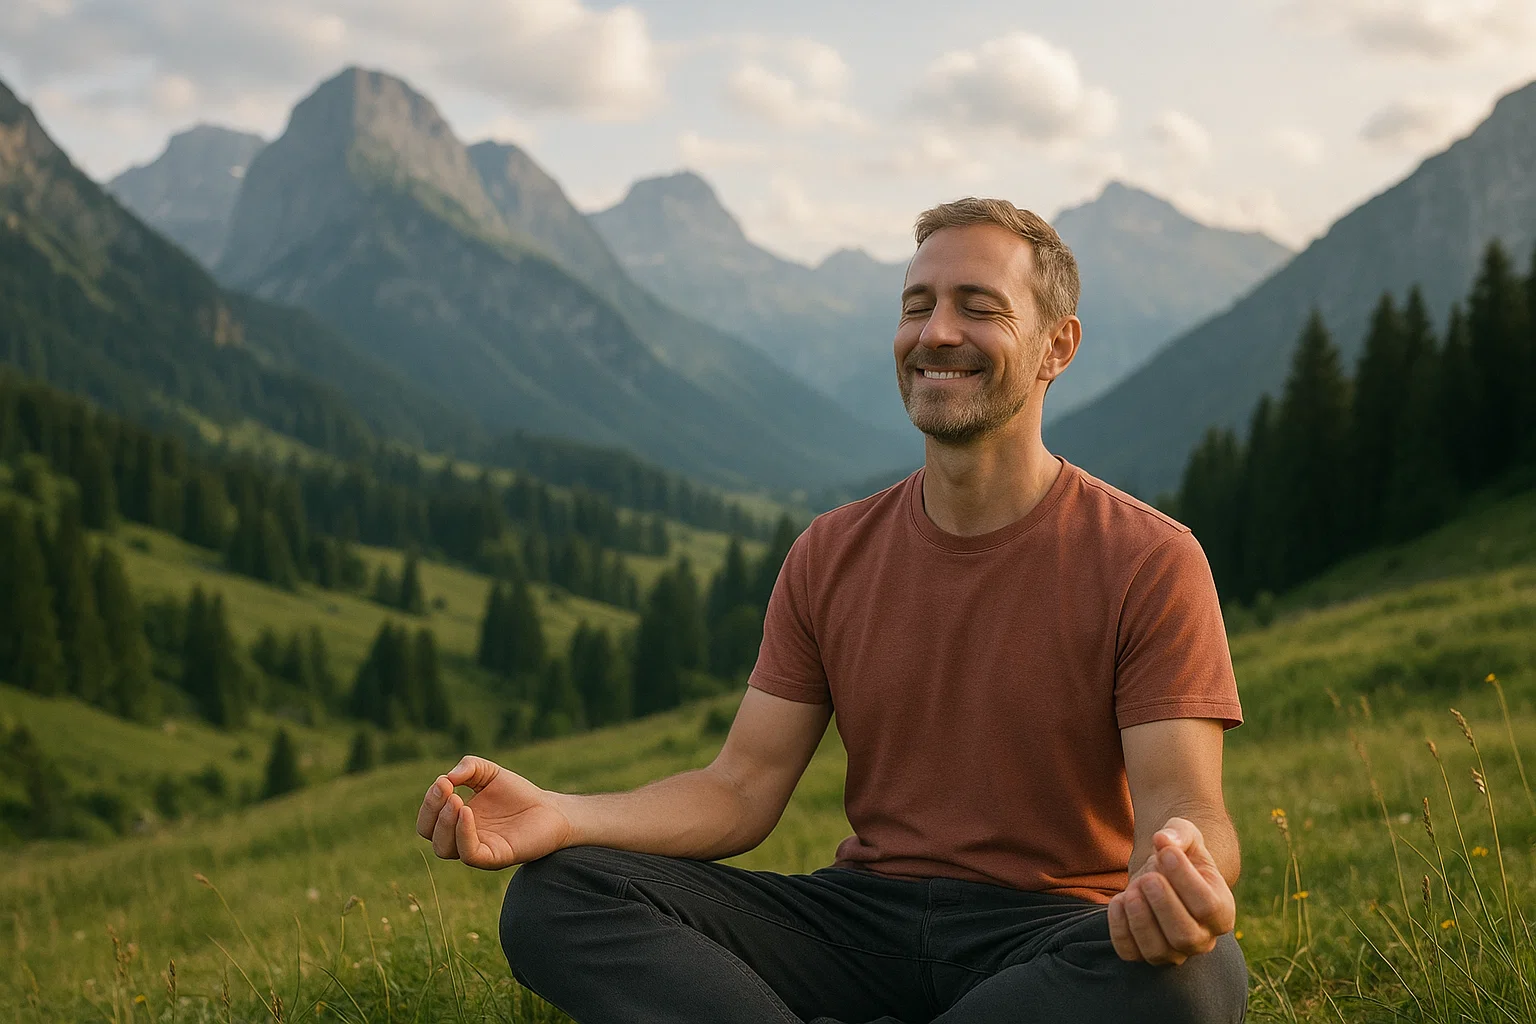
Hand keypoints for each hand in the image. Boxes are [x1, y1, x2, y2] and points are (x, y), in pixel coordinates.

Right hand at [414, 755, 573, 869]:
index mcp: (456, 820)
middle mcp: (462, 838)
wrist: (551, 810)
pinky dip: (463, 834)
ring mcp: (477, 849)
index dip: (429, 801)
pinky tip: (467, 812)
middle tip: (446, 789)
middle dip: (431, 810)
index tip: (444, 782)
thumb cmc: (517, 794)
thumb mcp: (489, 773)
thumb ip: (468, 767)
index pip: (428, 818)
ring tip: (457, 801)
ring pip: (444, 848)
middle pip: (429, 833)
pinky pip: (469, 854)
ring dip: (444, 823)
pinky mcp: (494, 857)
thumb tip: (447, 778)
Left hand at [1107, 817, 1235, 965]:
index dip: (1184, 878)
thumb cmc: (1181, 854)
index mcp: (1222, 911)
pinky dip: (1119, 928)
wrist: (1162, 873)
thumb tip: (1164, 839)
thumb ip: (1179, 834)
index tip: (1165, 851)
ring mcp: (1173, 951)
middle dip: (1162, 904)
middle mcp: (1202, 938)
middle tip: (1148, 877)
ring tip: (1132, 889)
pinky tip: (1118, 899)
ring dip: (1140, 919)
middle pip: (1186, 936)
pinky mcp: (1143, 952)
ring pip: (1158, 951)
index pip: (1208, 906)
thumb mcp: (1186, 835)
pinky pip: (1130, 952)